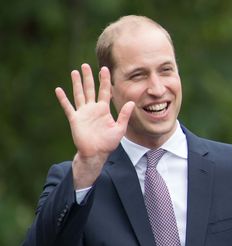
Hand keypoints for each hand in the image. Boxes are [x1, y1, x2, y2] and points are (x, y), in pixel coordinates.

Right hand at [55, 64, 133, 187]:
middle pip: (90, 89)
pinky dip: (63, 99)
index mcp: (103, 109)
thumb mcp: (119, 128)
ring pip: (79, 94)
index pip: (104, 91)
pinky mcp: (75, 119)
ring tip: (74, 72)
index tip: (104, 69)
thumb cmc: (108, 142)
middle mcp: (93, 108)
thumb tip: (131, 103)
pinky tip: (58, 90)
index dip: (104, 80)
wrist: (96, 153)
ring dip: (76, 83)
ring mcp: (83, 113)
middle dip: (88, 77)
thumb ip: (124, 116)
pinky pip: (68, 107)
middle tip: (86, 65)